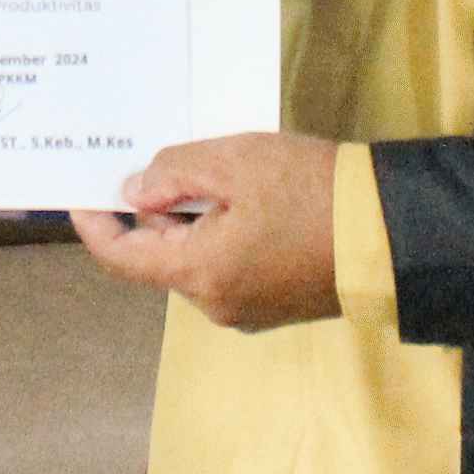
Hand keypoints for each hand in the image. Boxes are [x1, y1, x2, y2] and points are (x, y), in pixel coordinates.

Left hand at [71, 132, 345, 331]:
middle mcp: (216, 305)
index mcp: (199, 274)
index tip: (80, 194)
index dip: (95, 225)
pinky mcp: (274, 305)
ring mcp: (247, 311)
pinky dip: (219, 234)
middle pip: (160, 257)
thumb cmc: (310, 192)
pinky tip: (243, 199)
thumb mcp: (235, 162)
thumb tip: (134, 193)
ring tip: (210, 173)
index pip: (122, 258)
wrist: (392, 233)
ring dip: (191, 220)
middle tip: (158, 163)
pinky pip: (227, 267)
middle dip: (153, 212)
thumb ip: (174, 173)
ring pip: (195, 260)